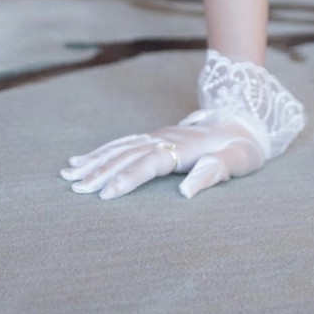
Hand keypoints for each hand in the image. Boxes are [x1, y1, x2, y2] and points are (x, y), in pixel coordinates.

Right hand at [59, 50, 304, 201]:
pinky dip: (102, 151)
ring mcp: (158, 135)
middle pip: (128, 155)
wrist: (245, 119)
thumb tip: (185, 192)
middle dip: (100, 171)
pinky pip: (123, 143)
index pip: (149, 164)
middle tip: (75, 189)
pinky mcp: (155, 136)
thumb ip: (213, 173)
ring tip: (69, 174)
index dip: (127, 179)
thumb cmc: (242, 146)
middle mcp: (166, 139)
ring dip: (95, 161)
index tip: (105, 194)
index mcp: (184, 148)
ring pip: (121, 147)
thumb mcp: (237, 160)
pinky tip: (83, 159)